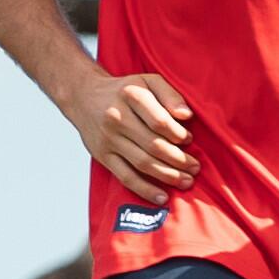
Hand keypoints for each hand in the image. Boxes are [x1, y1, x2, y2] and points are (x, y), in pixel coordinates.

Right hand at [68, 71, 197, 199]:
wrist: (83, 96)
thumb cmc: (125, 91)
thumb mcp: (148, 81)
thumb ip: (170, 94)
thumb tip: (187, 116)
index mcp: (131, 96)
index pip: (160, 121)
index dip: (179, 134)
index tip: (189, 140)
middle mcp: (117, 118)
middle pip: (154, 145)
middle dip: (179, 160)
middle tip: (195, 168)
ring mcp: (108, 139)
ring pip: (142, 163)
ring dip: (168, 176)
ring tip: (187, 182)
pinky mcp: (102, 156)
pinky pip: (125, 176)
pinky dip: (144, 189)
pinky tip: (162, 197)